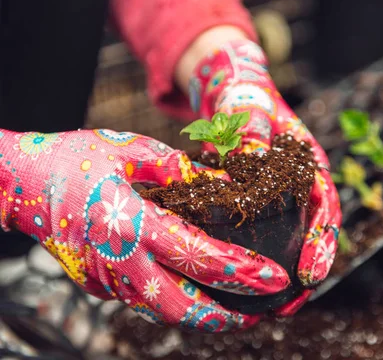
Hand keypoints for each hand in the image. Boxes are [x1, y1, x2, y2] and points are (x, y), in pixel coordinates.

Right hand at [0, 129, 290, 331]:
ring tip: (238, 312)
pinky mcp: (95, 283)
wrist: (20, 181)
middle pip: (181, 306)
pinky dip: (175, 306)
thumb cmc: (76, 157)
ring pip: (161, 312)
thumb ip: (180, 169)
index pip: (198, 257)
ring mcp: (104, 277)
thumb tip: (225, 186)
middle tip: (263, 311)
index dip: (242, 272)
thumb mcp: (133, 149)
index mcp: (130, 222)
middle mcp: (118, 259)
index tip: (275, 279)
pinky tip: (197, 296)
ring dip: (202, 316)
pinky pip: (142, 302)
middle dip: (227, 315)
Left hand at [189, 40, 341, 314]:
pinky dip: (264, 256)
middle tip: (295, 300)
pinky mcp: (260, 200)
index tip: (311, 269)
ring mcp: (281, 191)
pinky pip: (267, 232)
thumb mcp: (246, 99)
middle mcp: (299, 179)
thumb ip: (249, 118)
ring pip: (293, 235)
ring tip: (278, 307)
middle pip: (315, 227)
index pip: (324, 200)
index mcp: (307, 158)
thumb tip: (249, 153)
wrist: (229, 92)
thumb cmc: (242, 93)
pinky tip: (251, 282)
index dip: (322, 237)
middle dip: (311, 264)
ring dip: (289, 269)